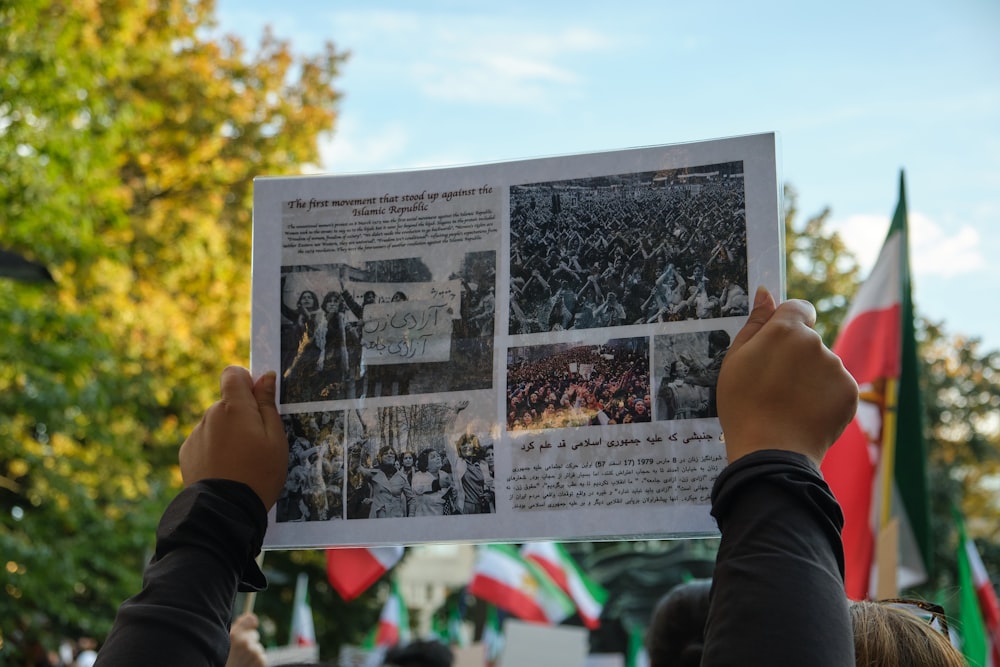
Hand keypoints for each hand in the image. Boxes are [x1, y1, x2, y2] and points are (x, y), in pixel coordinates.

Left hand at [179, 367, 288, 508]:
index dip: (246, 382)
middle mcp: (210, 415)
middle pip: (227, 402)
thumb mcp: (275, 438)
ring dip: (228, 433)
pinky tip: (226, 469)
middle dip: (241, 414)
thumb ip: (267, 404)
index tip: (258, 401)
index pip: (233, 374)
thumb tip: (265, 376)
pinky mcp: (187, 452)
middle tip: (257, 443)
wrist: (225, 510)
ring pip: (217, 423)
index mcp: (233, 407)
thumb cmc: (259, 474)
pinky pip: (205, 440)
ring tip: (242, 462)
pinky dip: (215, 448)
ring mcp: (196, 434)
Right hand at [225, 613, 265, 666]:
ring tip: (241, 663)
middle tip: (238, 655)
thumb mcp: (223, 645)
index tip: (251, 626)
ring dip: (252, 654)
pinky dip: (256, 662)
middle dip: (249, 643)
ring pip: (258, 648)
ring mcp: (254, 652)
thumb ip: (236, 631)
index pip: (250, 619)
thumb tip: (252, 618)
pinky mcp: (261, 661)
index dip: (250, 623)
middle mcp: (245, 642)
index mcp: (234, 635)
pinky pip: (262, 657)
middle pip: (254, 635)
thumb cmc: (222, 661)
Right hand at [717, 287, 857, 465]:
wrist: (770, 452)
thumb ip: (755, 323)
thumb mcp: (735, 361)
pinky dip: (824, 397)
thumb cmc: (743, 405)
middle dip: (795, 356)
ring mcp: (836, 368)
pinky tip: (805, 414)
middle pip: (809, 340)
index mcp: (786, 331)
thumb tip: (766, 293)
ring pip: (823, 364)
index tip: (775, 347)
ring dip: (810, 377)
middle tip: (774, 386)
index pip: (798, 308)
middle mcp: (816, 343)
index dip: (787, 325)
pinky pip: (836, 386)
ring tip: (789, 404)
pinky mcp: (850, 392)